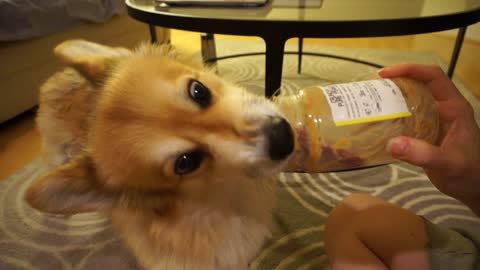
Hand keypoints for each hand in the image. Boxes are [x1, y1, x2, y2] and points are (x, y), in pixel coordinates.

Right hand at [379, 64, 479, 214]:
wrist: (475, 190)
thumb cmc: (470, 173)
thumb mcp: (449, 163)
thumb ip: (424, 154)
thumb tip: (392, 143)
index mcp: (454, 107)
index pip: (433, 77)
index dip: (410, 70)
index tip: (385, 75)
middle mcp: (443, 109)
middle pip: (418, 85)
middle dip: (395, 83)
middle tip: (370, 90)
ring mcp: (434, 121)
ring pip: (410, 101)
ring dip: (391, 99)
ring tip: (369, 103)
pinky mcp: (424, 134)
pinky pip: (406, 119)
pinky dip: (391, 118)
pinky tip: (377, 124)